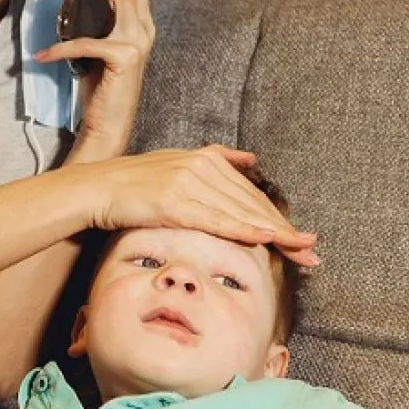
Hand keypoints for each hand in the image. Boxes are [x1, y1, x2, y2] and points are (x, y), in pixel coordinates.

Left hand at [34, 0, 152, 160]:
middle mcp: (145, 27)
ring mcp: (139, 42)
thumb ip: (93, 20)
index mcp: (140, 21)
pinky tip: (41, 57)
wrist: (107, 128)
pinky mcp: (125, 59)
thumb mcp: (94, 46)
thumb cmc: (97, 87)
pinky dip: (60, 47)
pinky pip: (88, 41)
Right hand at [84, 145, 319, 265]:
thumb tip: (250, 158)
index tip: (301, 237)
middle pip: (252, 203)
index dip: (277, 217)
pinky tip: (265, 239)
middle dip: (285, 230)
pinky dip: (243, 230)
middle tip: (312, 250)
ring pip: (240, 213)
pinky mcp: (173, 202)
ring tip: (300, 251)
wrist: (95, 188)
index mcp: (206, 158)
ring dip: (274, 234)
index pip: (250, 193)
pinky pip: (216, 219)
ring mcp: (187, 183)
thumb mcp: (176, 162)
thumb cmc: (132, 184)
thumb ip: (215, 158)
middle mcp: (201, 167)